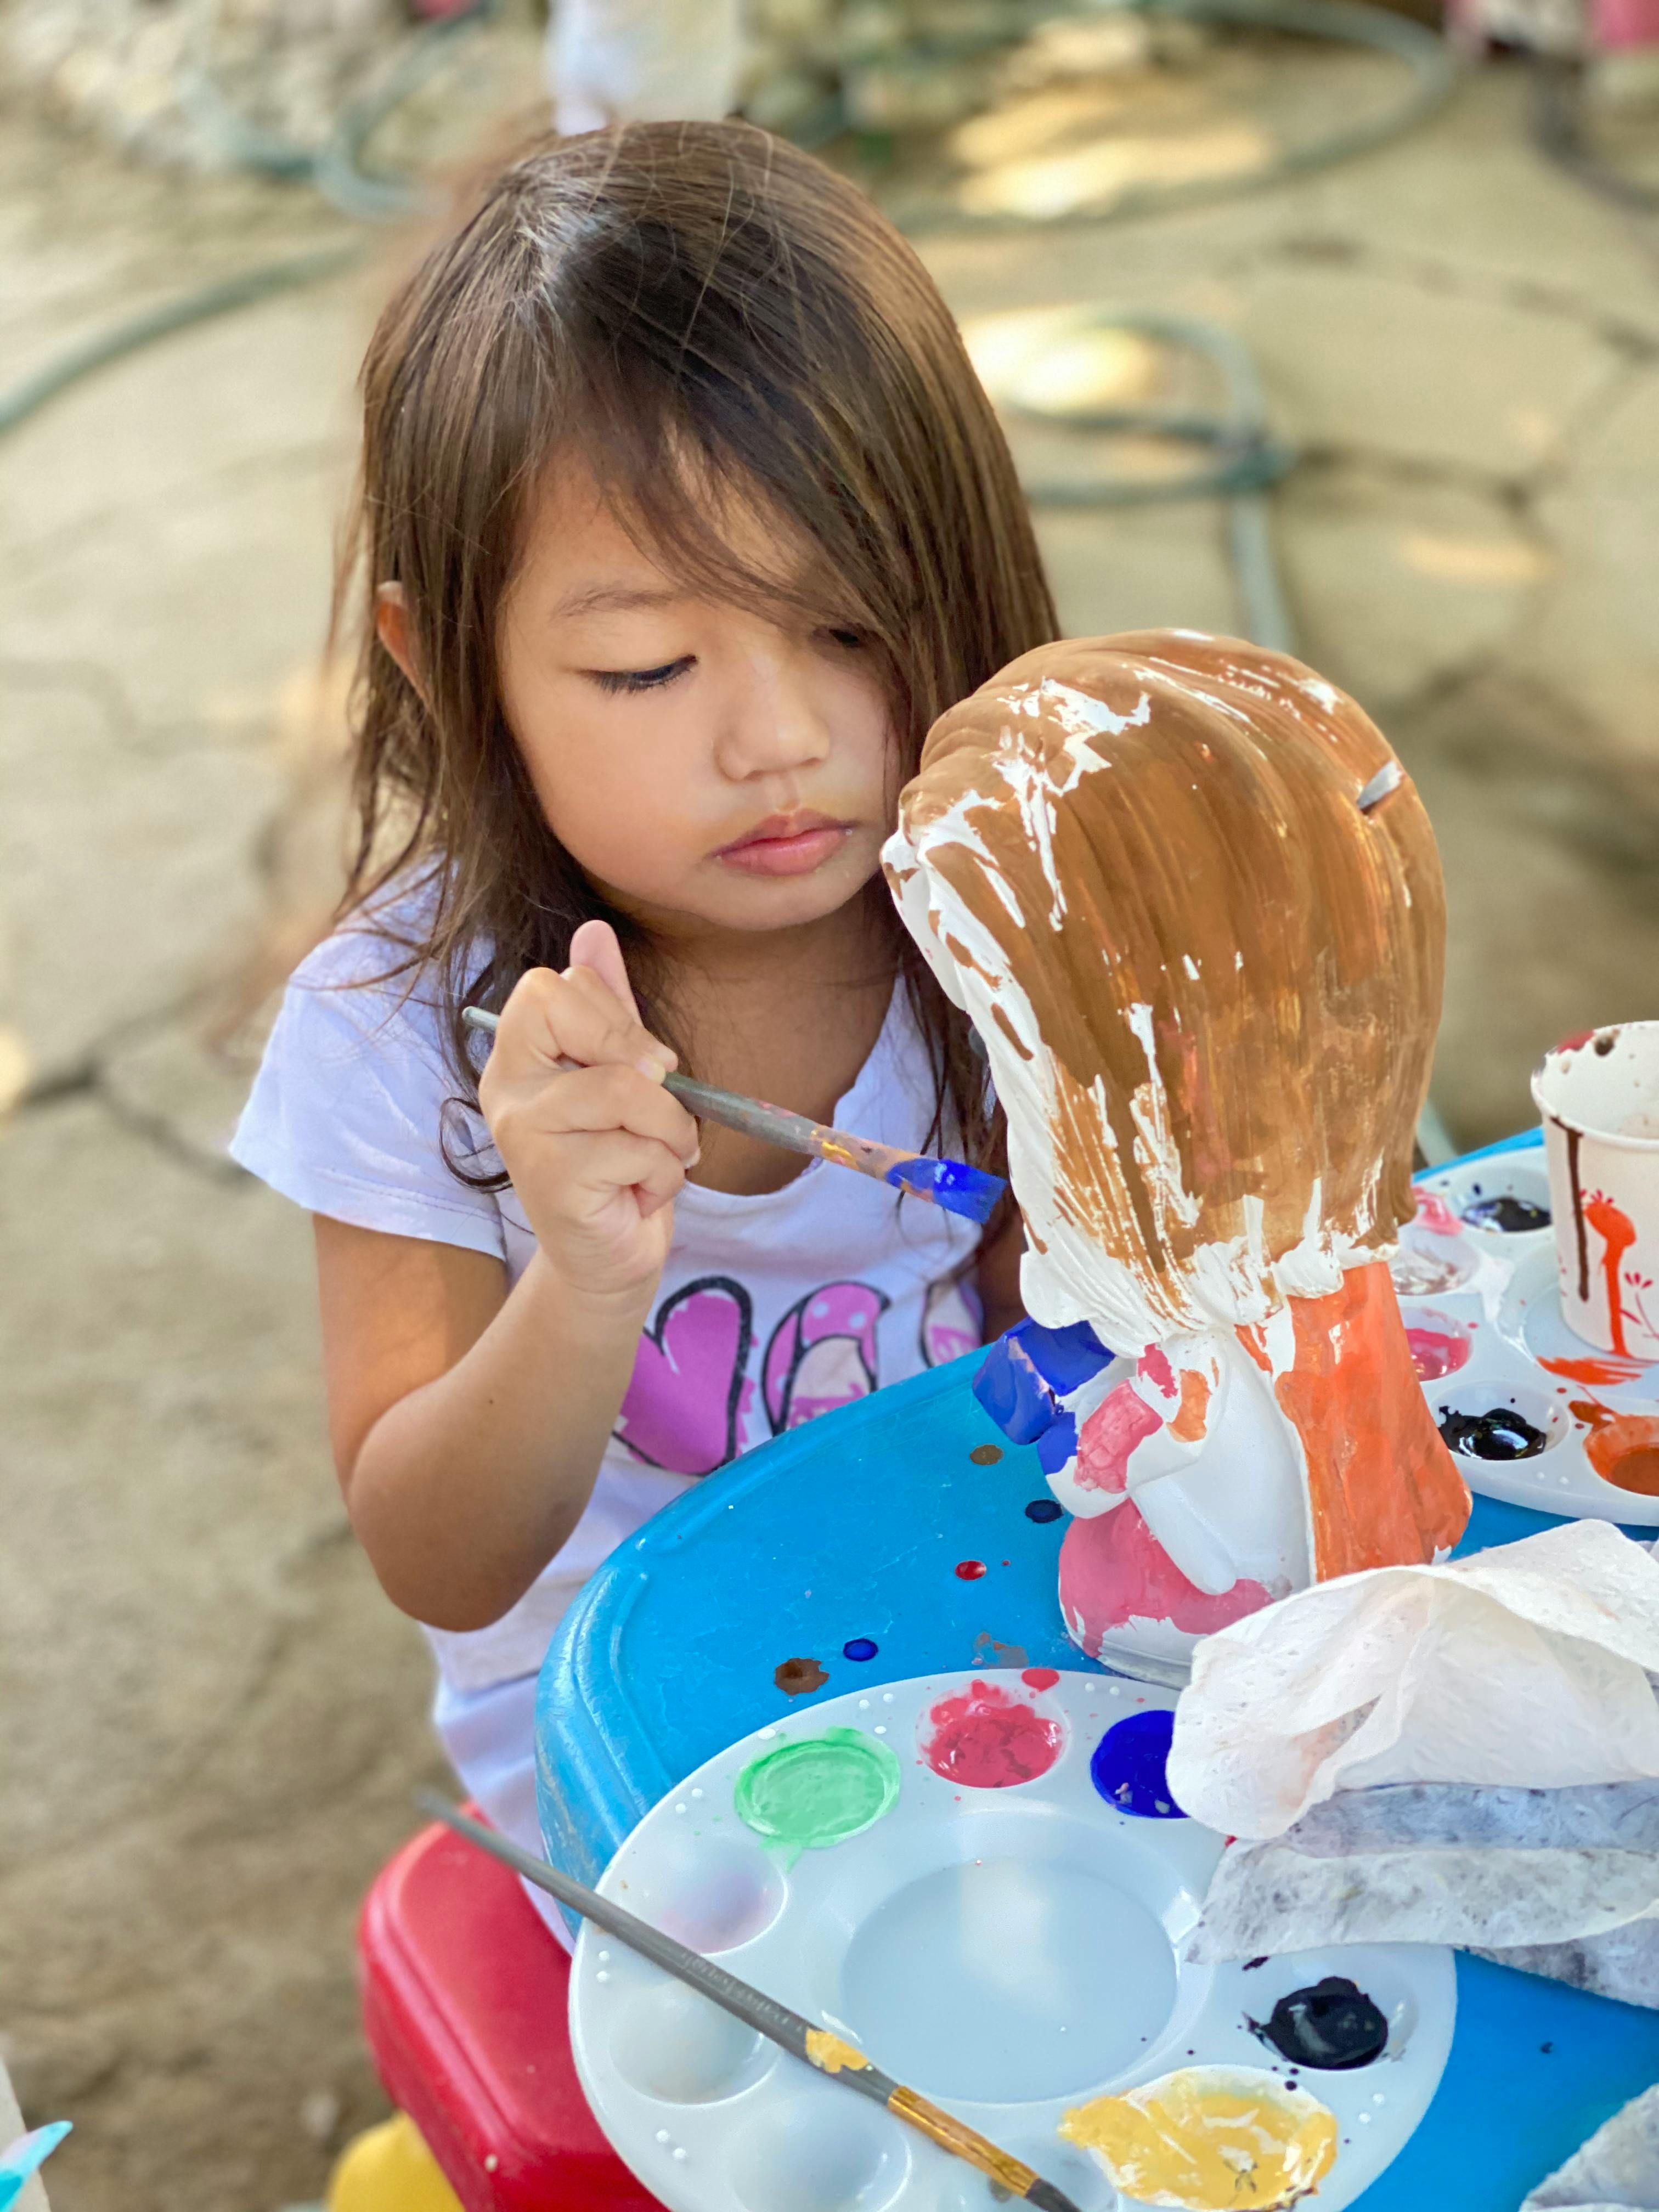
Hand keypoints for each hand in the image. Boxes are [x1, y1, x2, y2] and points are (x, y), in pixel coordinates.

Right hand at [478, 921, 699, 1304]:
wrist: (609, 1256)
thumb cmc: (618, 1163)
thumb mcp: (620, 1075)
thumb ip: (607, 1006)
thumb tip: (593, 931)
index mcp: (517, 1054)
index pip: (553, 986)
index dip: (613, 1017)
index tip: (643, 1064)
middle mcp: (507, 1088)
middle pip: (585, 1023)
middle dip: (649, 1070)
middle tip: (656, 1114)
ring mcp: (524, 1134)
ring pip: (628, 1091)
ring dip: (669, 1131)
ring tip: (656, 1160)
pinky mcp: (552, 1180)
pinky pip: (640, 1150)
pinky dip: (663, 1175)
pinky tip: (636, 1196)